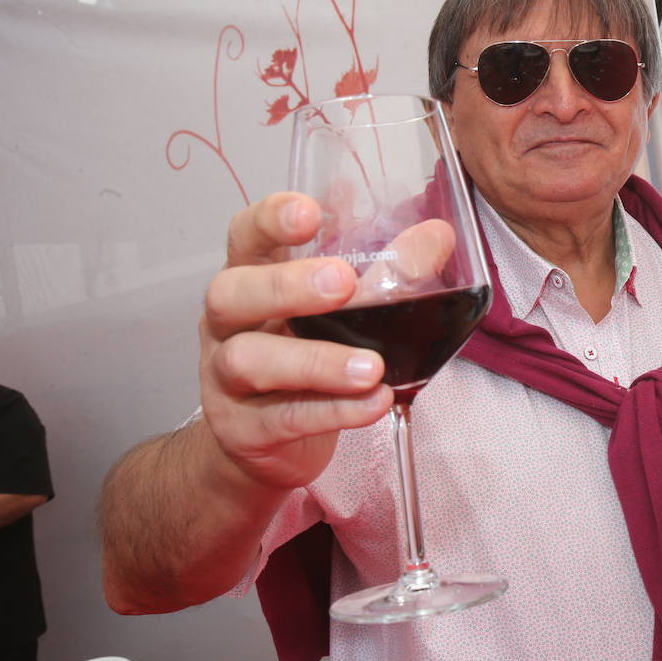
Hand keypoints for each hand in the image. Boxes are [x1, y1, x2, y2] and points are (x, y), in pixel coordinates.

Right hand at [198, 192, 394, 489]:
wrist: (258, 447)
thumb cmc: (300, 359)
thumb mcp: (339, 312)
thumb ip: (383, 272)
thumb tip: (437, 235)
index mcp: (249, 280)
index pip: (244, 236)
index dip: (269, 219)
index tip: (310, 213)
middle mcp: (226, 326)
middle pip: (231, 294)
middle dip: (286, 286)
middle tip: (343, 283)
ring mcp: (224, 379)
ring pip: (250, 361)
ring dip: (317, 361)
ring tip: (373, 366)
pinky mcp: (242, 430)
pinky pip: (284, 417)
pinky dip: (334, 410)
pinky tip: (374, 402)